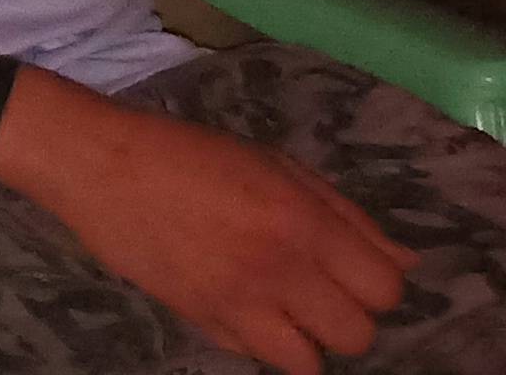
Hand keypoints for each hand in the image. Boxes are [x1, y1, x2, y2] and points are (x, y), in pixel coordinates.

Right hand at [0, 69, 416, 373]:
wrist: (100, 165)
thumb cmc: (193, 153)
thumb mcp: (277, 165)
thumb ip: (346, 215)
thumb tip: (405, 262)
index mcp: (304, 222)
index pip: (385, 289)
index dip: (377, 283)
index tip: (354, 270)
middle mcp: (278, 269)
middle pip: (357, 335)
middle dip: (347, 318)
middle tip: (320, 293)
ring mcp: (237, 302)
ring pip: (308, 363)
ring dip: (306, 341)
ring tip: (285, 312)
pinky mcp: (199, 321)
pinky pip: (252, 356)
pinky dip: (256, 339)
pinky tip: (240, 305)